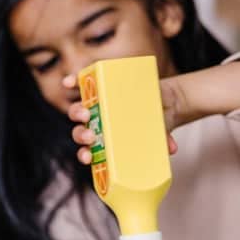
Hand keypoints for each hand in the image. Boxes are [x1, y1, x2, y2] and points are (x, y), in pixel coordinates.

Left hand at [62, 74, 177, 164]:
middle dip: (82, 135)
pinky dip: (72, 82)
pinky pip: (79, 85)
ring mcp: (95, 106)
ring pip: (77, 111)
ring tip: (87, 113)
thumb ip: (162, 141)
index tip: (88, 157)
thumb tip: (171, 149)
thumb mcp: (159, 134)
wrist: (163, 102)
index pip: (87, 151)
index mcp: (105, 141)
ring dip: (77, 113)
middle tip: (92, 136)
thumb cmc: (155, 125)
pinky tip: (68, 82)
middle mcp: (96, 125)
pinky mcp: (97, 87)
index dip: (84, 155)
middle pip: (79, 132)